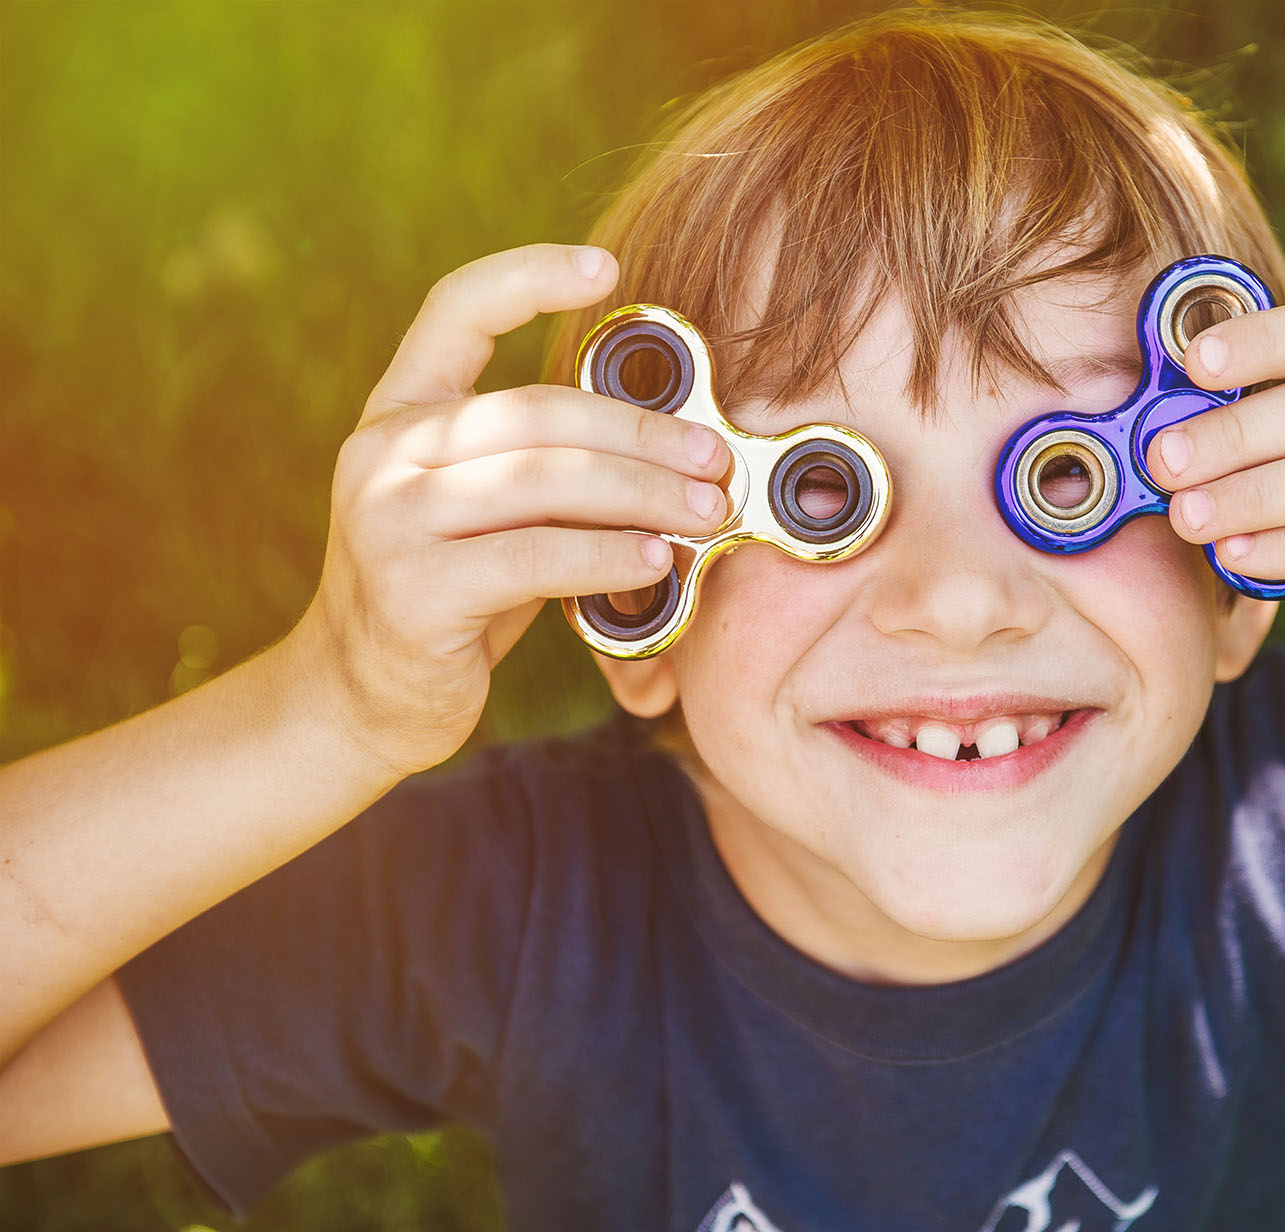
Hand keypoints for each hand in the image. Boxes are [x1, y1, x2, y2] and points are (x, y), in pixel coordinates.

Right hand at [284, 243, 732, 776]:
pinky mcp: (411, 591)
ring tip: (705, 510)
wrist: (358, 698)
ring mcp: (388, 519)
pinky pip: (533, 558)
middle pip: (535, 410)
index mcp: (399, 411)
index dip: (530, 275)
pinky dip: (607, 557)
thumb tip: (676, 444)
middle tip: (713, 457)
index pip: (456, 309)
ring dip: (641, 494)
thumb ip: (540, 464)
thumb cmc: (451, 595)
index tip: (609, 267)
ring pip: (541, 480)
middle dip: (641, 432)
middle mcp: (382, 452)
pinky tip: (656, 562)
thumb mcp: (483, 511)